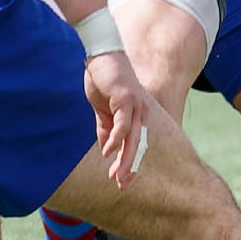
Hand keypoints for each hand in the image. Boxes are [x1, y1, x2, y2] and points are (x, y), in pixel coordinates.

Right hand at [82, 49, 152, 187]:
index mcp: (134, 116)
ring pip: (133, 138)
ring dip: (126, 158)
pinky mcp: (127, 98)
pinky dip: (117, 137)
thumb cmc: (103, 80)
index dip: (129, 163)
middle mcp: (140, 112)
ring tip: (118, 175)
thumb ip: (105, 128)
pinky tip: (109, 150)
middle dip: (130, 166)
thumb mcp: (102, 110)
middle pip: (138, 145)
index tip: (121, 181)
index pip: (134, 144)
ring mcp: (136, 105)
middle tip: (123, 185)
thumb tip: (106, 150)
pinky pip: (124, 122)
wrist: (100, 55)